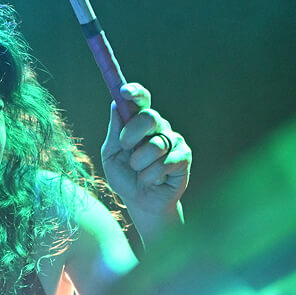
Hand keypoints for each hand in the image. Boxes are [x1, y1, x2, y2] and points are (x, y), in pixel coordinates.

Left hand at [100, 83, 190, 225]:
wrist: (141, 203)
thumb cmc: (125, 177)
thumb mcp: (111, 155)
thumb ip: (114, 132)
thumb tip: (116, 104)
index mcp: (139, 122)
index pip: (141, 99)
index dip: (135, 92)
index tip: (125, 92)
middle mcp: (159, 127)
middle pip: (149, 117)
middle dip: (132, 134)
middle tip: (125, 147)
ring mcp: (173, 140)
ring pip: (154, 146)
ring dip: (139, 164)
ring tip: (140, 172)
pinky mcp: (184, 157)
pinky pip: (165, 163)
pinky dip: (151, 176)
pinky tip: (153, 180)